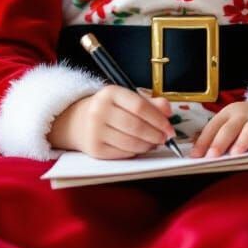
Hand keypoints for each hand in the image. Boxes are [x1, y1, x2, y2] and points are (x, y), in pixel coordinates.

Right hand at [48, 85, 175, 158]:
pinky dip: (136, 152)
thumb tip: (168, 111)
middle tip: (165, 138)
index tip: (169, 127)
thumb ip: (150, 103)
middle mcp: (99, 111)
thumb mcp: (127, 98)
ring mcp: (95, 131)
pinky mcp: (95, 149)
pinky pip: (122, 153)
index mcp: (110, 93)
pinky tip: (141, 147)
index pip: (140, 107)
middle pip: (136, 126)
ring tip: (155, 143)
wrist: (78, 121)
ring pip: (130, 142)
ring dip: (148, 145)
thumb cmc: (109, 109)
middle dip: (156, 134)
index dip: (159, 119)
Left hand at [190, 99, 247, 157]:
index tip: (197, 156)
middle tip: (217, 155)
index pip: (217, 126)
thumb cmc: (246, 120)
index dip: (206, 141)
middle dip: (226, 141)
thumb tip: (193, 153)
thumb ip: (213, 135)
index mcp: (232, 113)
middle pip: (237, 127)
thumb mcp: (229, 120)